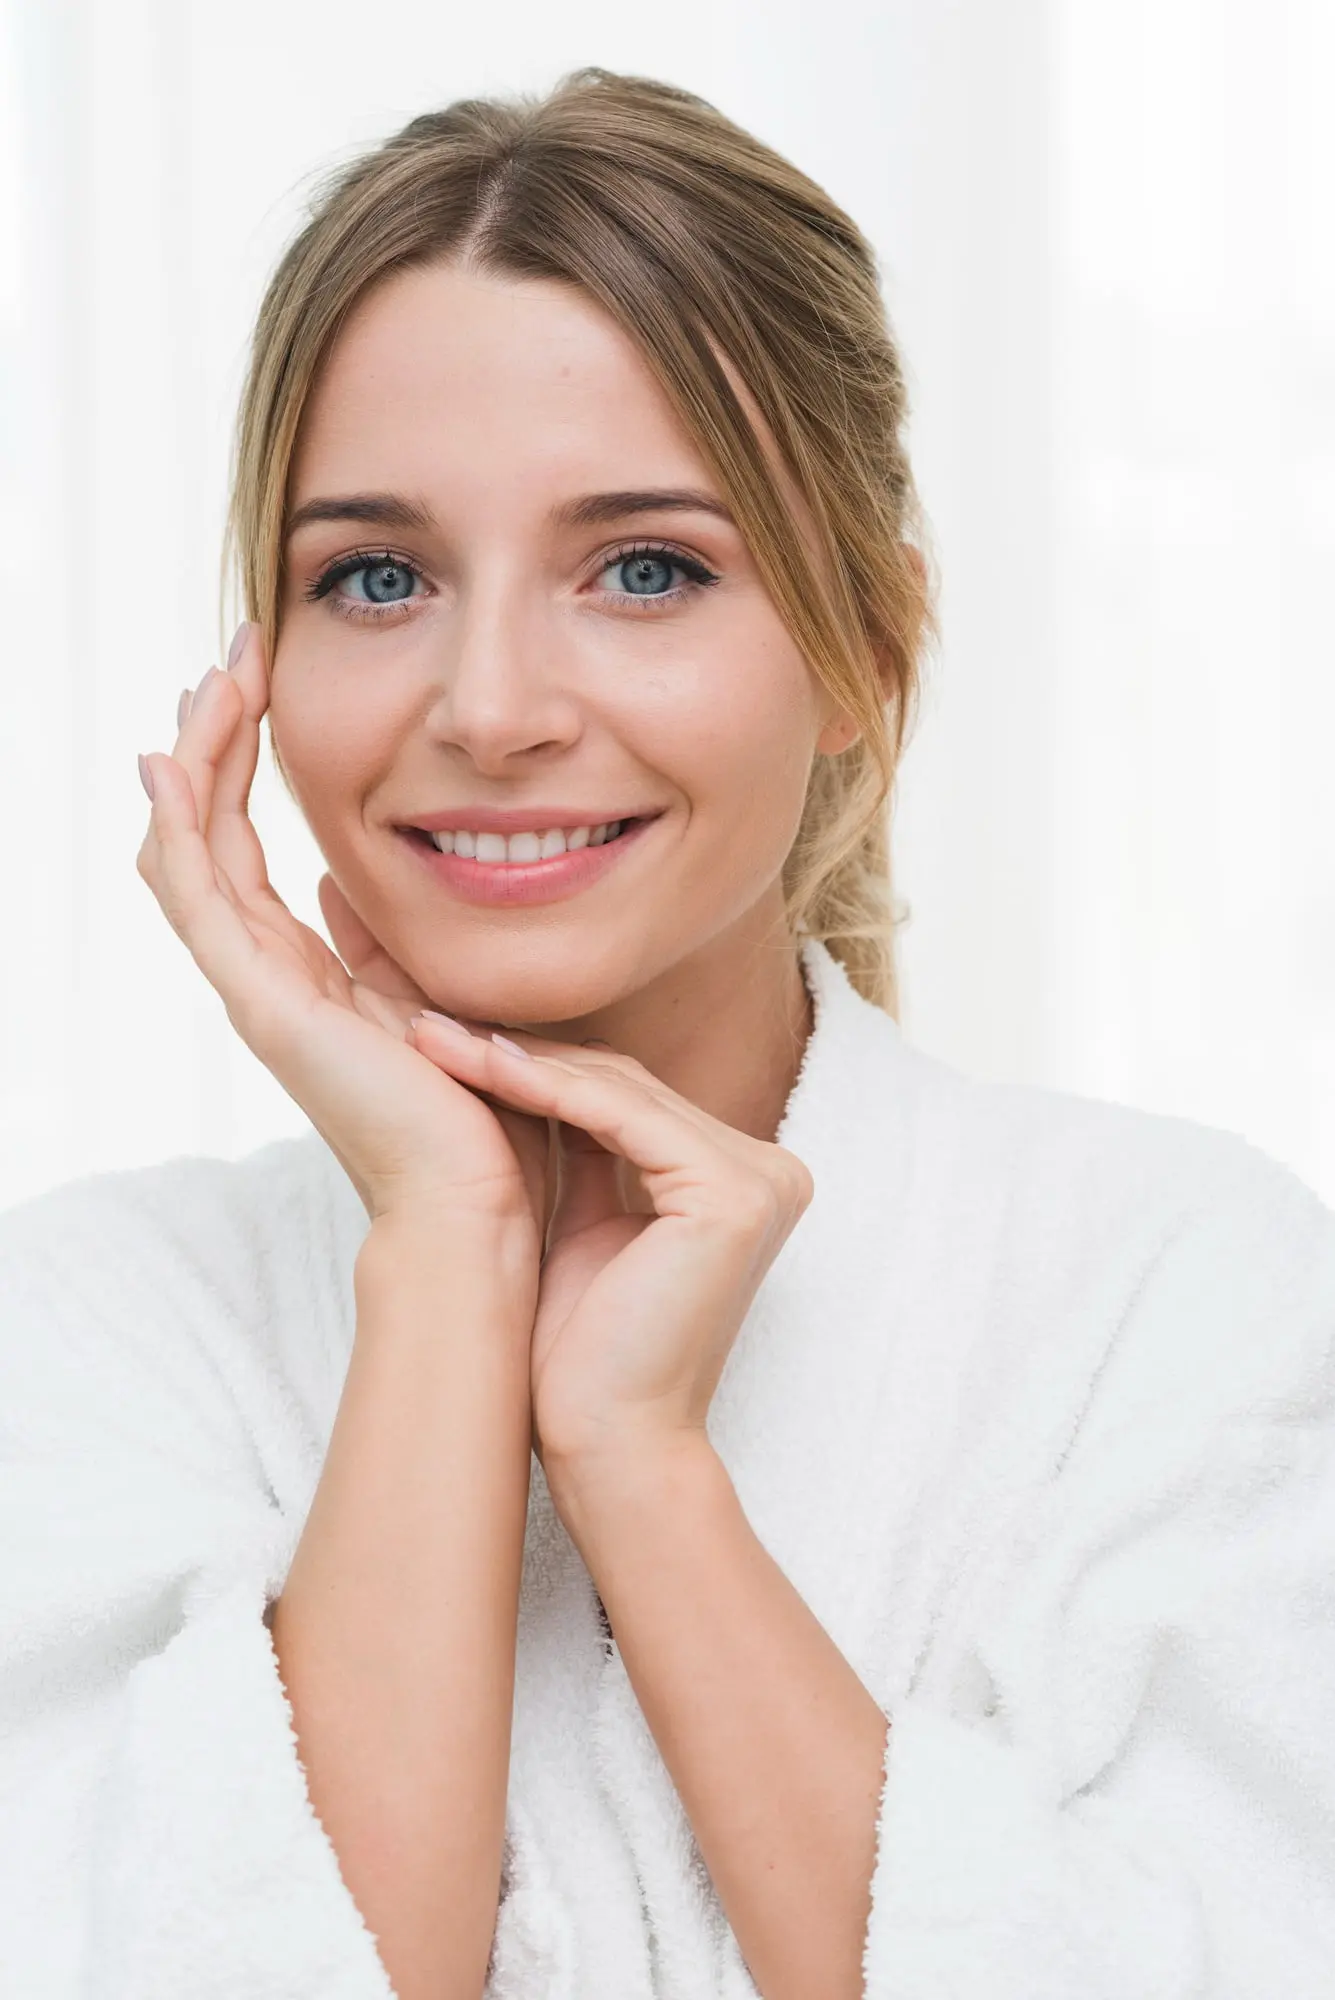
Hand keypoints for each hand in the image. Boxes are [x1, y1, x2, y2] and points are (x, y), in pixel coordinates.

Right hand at [135, 628, 550, 1237]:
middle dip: (214, 744)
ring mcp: (259, 993)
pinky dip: (180, 826)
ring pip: (192, 854)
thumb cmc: (483, 1124)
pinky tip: (174, 761)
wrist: (481, 1212)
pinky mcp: (265, 1005)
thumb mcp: (438, 1003)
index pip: (249, 854)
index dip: (246, 770)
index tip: (262, 686)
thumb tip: (355, 887)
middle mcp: (271, 981)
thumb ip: (392, 948)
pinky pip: (200, 897)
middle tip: (230, 658)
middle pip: (208, 841)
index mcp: (309, 979)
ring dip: (197, 761)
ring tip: (215, 678)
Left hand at [406, 1017, 813, 1467]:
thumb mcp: (587, 1227)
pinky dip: (542, 1088)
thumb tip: (536, 1071)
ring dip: (516, 1060)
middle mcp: (771, 1171)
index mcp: (745, 1180)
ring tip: (433, 1037)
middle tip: (432, 1023)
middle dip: (522, 1054)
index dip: (538, 1066)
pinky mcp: (734, 1194)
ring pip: (619, 1090)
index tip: (452, 1041)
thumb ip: (587, 1153)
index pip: (632, 1097)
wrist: (611, 1445)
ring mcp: (762, 1179)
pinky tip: (476, 1067)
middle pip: (627, 1085)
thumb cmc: (588, 1357)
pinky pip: (620, 1116)